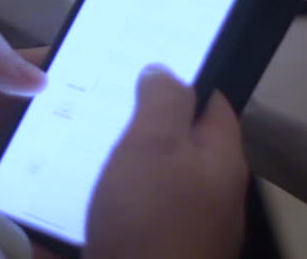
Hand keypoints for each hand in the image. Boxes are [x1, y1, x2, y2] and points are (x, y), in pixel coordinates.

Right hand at [86, 66, 247, 258]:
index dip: (180, 79)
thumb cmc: (152, 222)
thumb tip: (166, 69)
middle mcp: (215, 195)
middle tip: (100, 110)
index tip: (141, 66)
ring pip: (158, 184)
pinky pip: (140, 219)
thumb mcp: (154, 144)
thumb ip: (162, 100)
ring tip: (83, 153)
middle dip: (145, 127)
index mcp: (222, 158)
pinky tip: (86, 205)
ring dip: (126, 170)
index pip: (212, 101)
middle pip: (182, 144)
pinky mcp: (164, 255)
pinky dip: (117, 207)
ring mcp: (192, 231)